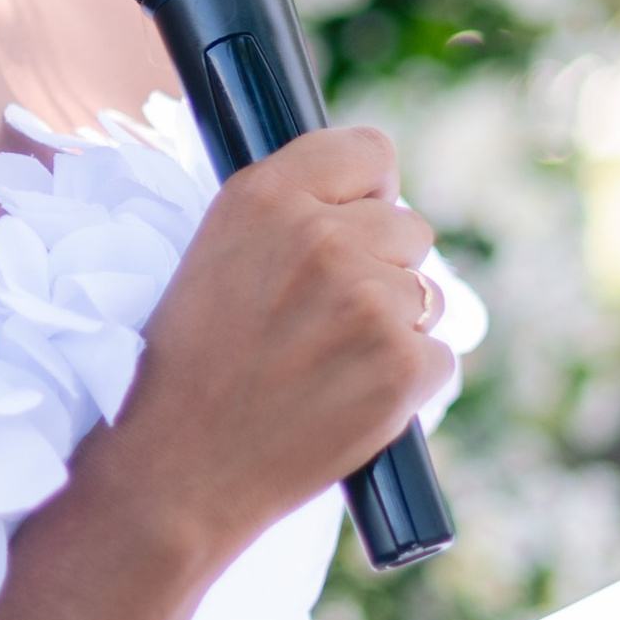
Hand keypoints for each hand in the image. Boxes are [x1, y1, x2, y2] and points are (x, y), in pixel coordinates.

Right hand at [112, 126, 451, 573]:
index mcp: (265, 197)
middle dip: (381, 269)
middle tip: (322, 320)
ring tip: (327, 364)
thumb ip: (291, 211)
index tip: (353, 223)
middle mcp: (322, 237)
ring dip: (395, 327)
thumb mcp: (215, 253)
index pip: (370, 151)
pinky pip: (438, 356)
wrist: (181, 468)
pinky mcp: (403, 365)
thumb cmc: (191, 365)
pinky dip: (405, 382)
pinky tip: (347, 399)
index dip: (367, 192)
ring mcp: (369, 301)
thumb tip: (371, 199)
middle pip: (409, 227)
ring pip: (428, 294)